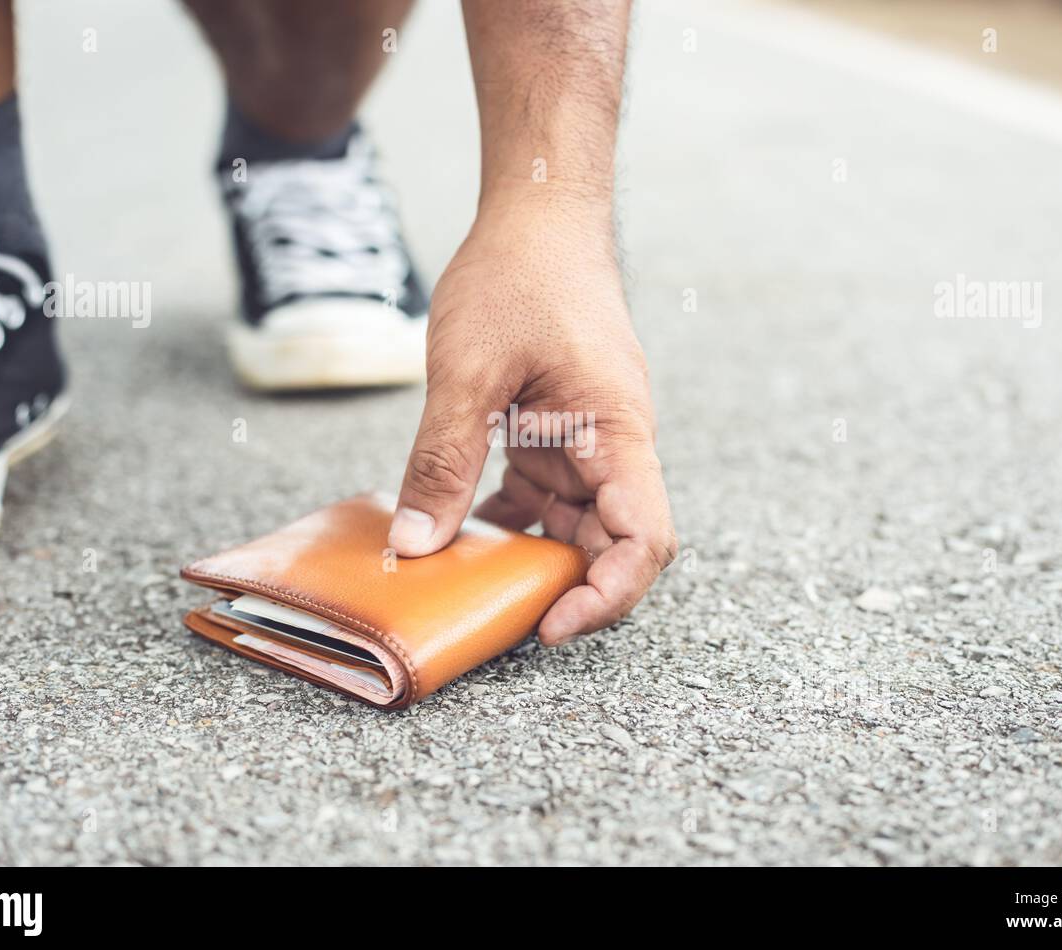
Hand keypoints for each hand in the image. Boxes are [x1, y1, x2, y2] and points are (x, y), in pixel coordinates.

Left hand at [388, 198, 675, 644]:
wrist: (539, 214)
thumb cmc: (518, 276)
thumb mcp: (465, 373)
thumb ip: (443, 462)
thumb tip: (416, 546)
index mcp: (617, 432)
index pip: (644, 540)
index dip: (607, 596)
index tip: (548, 624)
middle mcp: (614, 445)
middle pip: (614, 544)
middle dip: (566, 587)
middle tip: (495, 613)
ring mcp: (587, 440)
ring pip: (577, 524)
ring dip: (533, 555)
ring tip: (471, 579)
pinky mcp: (559, 430)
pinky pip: (546, 495)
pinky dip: (511, 519)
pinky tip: (462, 528)